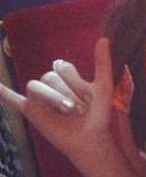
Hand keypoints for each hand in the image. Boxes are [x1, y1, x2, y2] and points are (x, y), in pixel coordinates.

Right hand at [0, 38, 113, 161]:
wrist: (91, 138)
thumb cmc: (98, 114)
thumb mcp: (104, 86)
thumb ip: (103, 63)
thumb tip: (104, 39)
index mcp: (66, 77)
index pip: (63, 67)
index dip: (76, 81)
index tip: (89, 98)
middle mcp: (51, 85)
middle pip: (49, 77)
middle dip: (67, 93)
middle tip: (79, 109)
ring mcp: (39, 98)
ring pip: (35, 86)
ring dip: (52, 97)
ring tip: (67, 111)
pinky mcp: (30, 111)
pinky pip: (12, 99)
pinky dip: (3, 93)